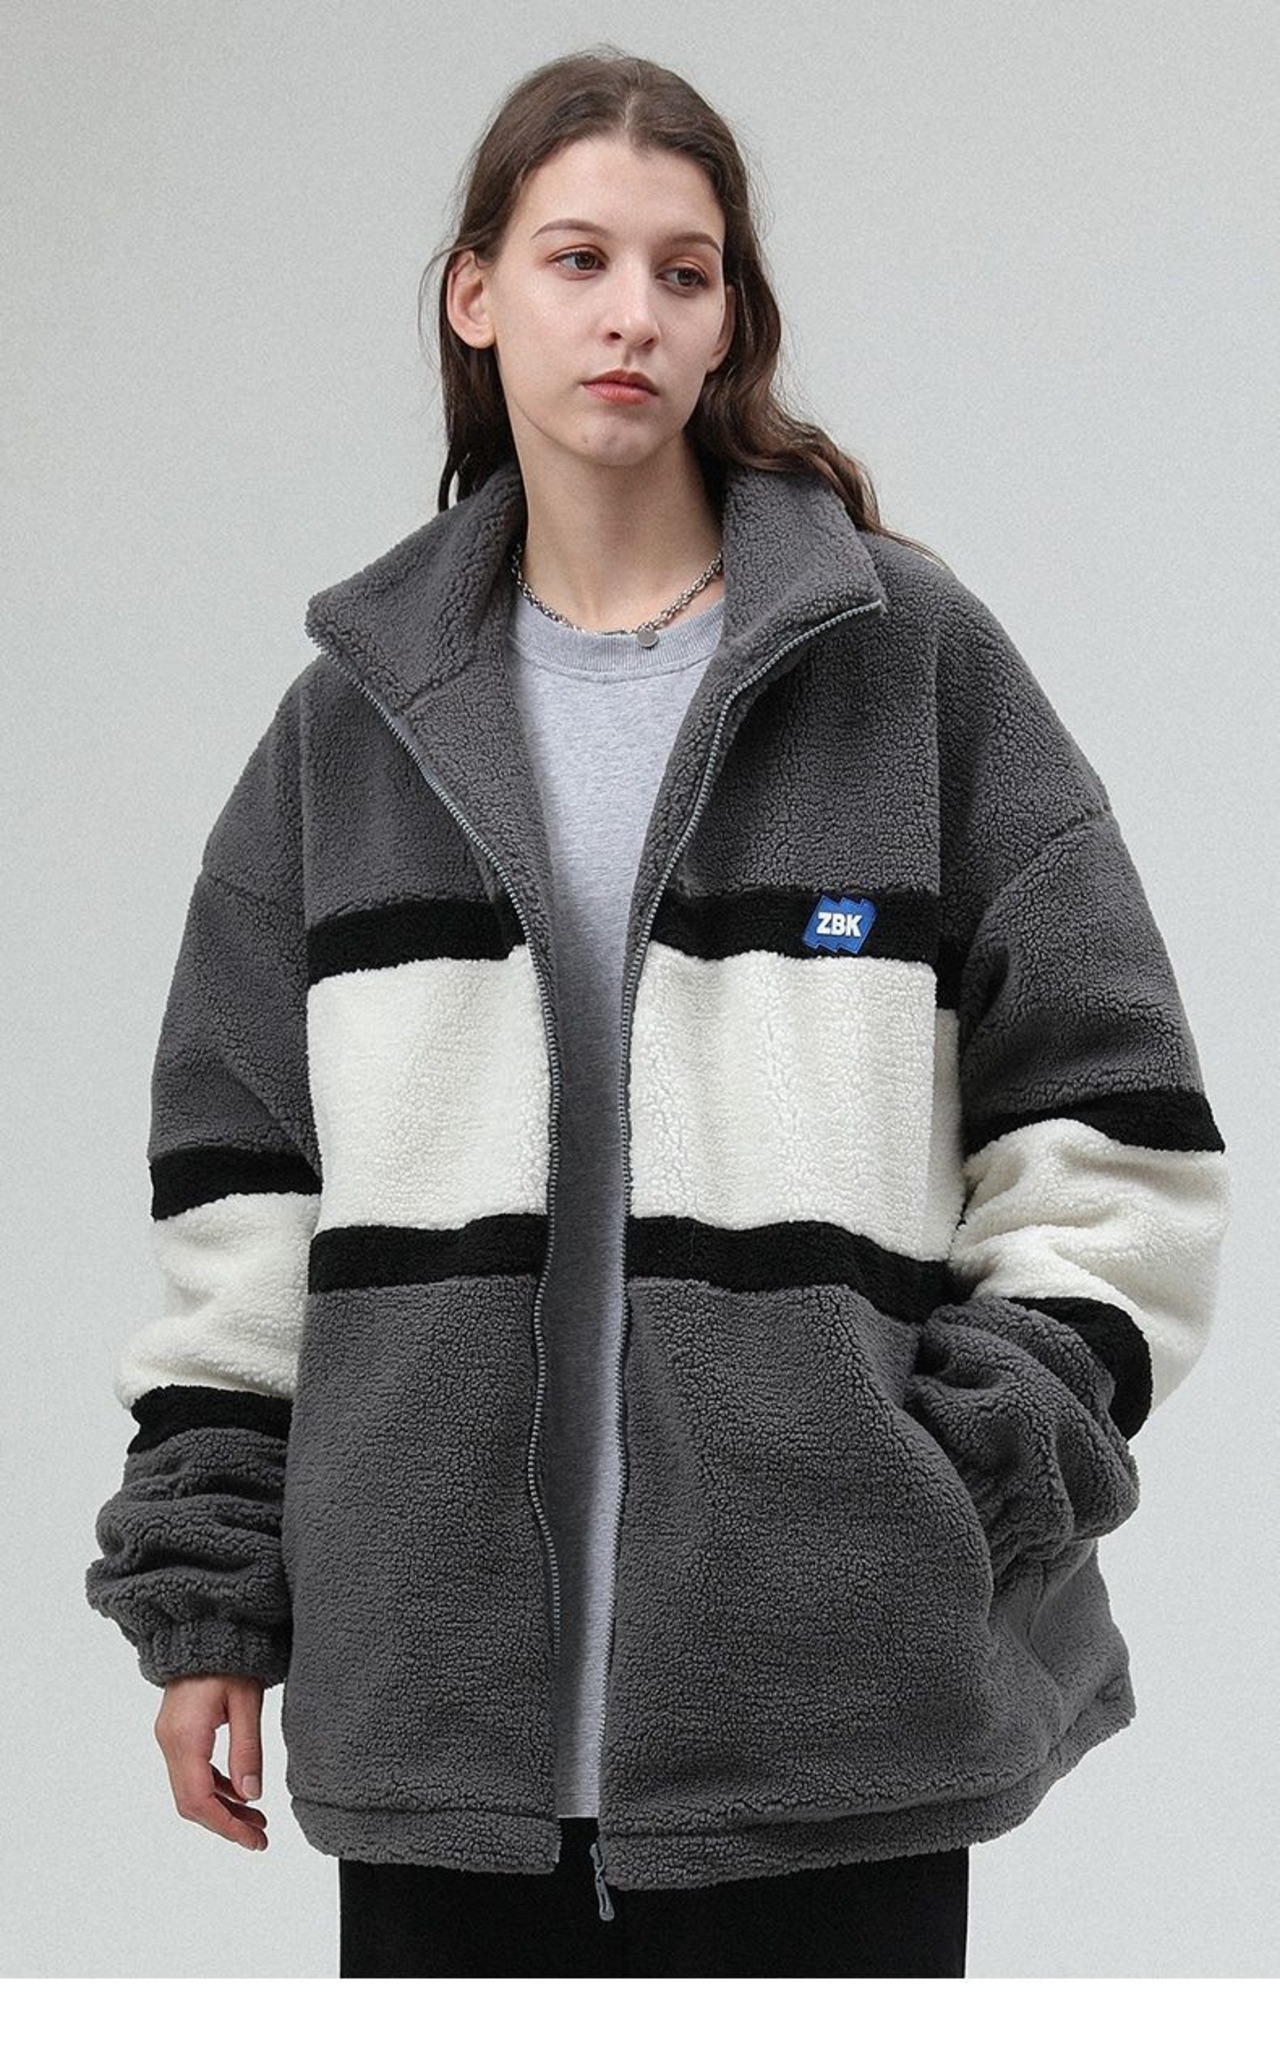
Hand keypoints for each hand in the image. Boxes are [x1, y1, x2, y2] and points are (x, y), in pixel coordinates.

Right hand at [154, 1674, 268, 1850]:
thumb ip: (247, 1750)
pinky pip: (190, 1772)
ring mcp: (169, 1738)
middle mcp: (170, 1742)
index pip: (199, 1799)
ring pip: (190, 1790)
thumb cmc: (229, 1657)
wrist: (205, 1627)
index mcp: (186, 1736)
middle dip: (225, 1823)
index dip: (225, 1826)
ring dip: (221, 1808)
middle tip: (259, 1836)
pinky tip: (240, 1792)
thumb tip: (252, 1796)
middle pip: (191, 1802)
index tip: (253, 1840)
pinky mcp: (176, 1733)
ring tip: (257, 1819)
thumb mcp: (247, 1702)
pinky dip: (214, 1788)